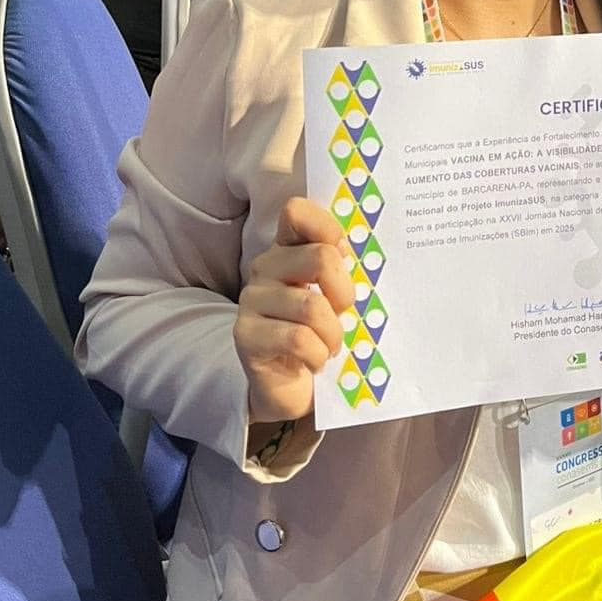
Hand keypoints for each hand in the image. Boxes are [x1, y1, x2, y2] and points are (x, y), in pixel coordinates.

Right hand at [234, 197, 353, 422]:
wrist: (291, 388)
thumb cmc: (321, 334)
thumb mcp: (336, 297)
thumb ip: (342, 269)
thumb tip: (355, 250)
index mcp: (289, 249)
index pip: (296, 212)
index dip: (326, 226)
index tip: (345, 252)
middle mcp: (265, 267)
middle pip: (320, 258)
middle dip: (344, 292)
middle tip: (343, 314)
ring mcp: (251, 300)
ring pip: (312, 306)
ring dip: (333, 334)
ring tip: (331, 346)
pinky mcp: (245, 335)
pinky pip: (298, 339)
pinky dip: (318, 355)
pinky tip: (315, 361)